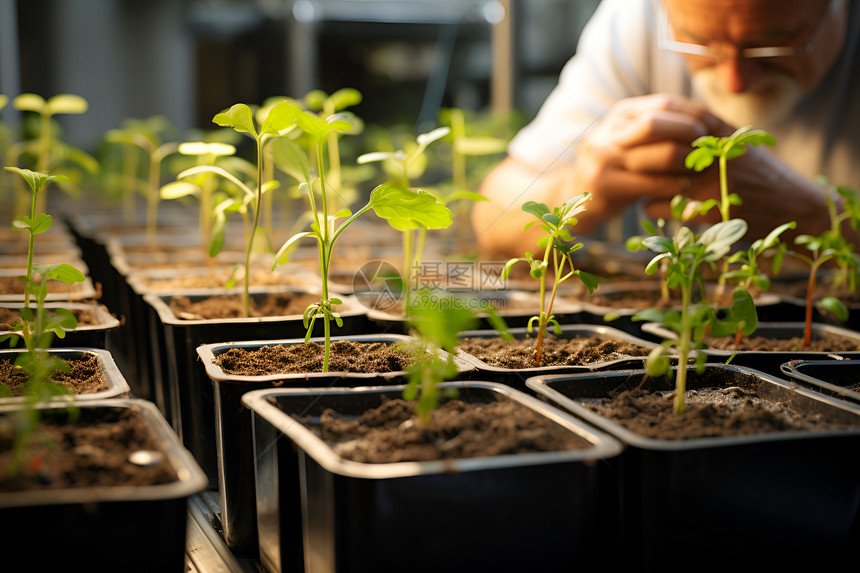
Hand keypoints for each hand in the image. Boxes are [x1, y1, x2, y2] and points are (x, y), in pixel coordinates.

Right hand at [571, 93, 726, 224]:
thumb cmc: (616, 166)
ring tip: (703, 168)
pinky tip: (686, 189)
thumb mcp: (630, 138)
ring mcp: (605, 158)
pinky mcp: (607, 185)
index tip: (717, 125)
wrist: (576, 195)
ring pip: (660, 154)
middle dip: (689, 133)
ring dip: (688, 162)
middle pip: (658, 123)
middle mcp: (610, 132)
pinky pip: (653, 183)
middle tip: (710, 146)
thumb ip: (657, 127)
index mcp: (620, 114)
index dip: (694, 113)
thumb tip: (705, 120)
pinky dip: (675, 186)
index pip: (664, 103)